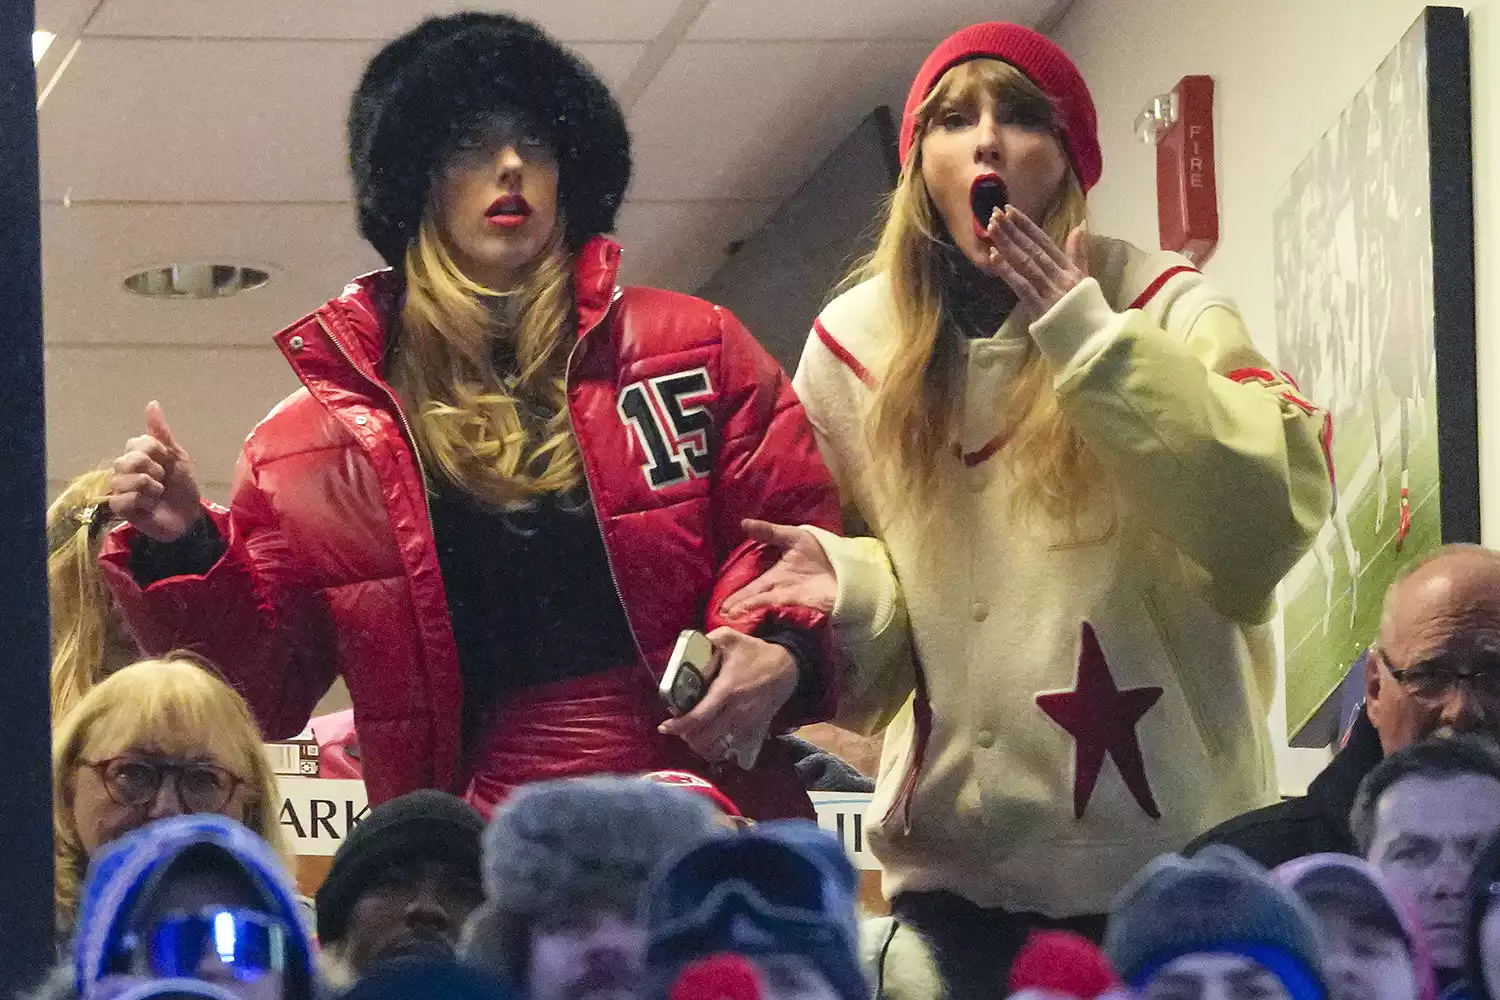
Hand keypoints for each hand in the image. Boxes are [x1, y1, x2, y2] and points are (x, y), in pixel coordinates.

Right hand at [109, 400, 203, 542]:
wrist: (189, 515)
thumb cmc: (182, 485)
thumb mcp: (177, 456)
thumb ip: (162, 432)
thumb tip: (152, 403)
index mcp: (137, 454)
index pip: (136, 443)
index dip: (155, 452)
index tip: (167, 462)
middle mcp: (124, 469)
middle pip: (129, 460)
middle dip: (154, 471)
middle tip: (163, 480)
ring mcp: (119, 488)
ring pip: (124, 480)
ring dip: (150, 488)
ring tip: (158, 495)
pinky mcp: (119, 508)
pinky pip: (122, 499)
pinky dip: (141, 502)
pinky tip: (149, 507)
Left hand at [658, 628, 798, 763]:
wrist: (788, 667)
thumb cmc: (756, 653)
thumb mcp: (730, 638)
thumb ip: (707, 640)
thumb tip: (684, 648)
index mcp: (727, 690)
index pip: (699, 717)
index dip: (679, 726)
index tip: (664, 727)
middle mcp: (736, 712)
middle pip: (705, 737)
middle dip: (687, 736)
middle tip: (678, 728)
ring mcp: (747, 724)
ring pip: (718, 747)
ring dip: (701, 745)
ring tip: (692, 735)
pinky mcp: (755, 730)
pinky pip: (733, 749)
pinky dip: (718, 750)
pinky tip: (711, 742)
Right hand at [720, 519, 836, 617]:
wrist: (846, 568)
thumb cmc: (822, 552)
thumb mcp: (793, 537)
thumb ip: (770, 532)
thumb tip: (744, 523)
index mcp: (774, 575)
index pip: (750, 587)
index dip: (736, 595)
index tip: (721, 603)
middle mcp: (777, 589)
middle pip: (751, 599)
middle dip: (735, 608)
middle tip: (717, 616)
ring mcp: (786, 598)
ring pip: (759, 605)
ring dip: (744, 612)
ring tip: (726, 619)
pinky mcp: (798, 604)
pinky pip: (774, 608)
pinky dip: (761, 612)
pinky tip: (749, 617)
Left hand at [981, 205, 1088, 317]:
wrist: (1091, 340)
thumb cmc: (1085, 311)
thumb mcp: (1085, 279)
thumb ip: (1079, 253)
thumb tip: (1079, 225)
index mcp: (1069, 268)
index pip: (1045, 242)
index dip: (1027, 226)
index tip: (1010, 210)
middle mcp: (1059, 275)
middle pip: (1032, 249)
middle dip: (1013, 230)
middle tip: (994, 213)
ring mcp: (1050, 290)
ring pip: (1025, 262)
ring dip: (1006, 244)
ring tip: (990, 228)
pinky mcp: (1040, 307)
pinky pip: (1021, 285)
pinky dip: (1007, 270)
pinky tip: (993, 256)